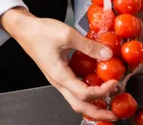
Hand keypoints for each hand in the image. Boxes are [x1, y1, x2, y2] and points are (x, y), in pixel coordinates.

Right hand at [1, 8, 117, 120]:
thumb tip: (107, 54)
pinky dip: (88, 90)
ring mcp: (59, 79)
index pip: (84, 93)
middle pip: (79, 106)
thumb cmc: (41, 32)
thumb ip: (89, 46)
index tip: (114, 82)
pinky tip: (97, 83)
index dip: (102, 91)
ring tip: (108, 99)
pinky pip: (75, 88)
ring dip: (93, 102)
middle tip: (113, 114)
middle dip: (97, 112)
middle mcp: (59, 82)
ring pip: (76, 99)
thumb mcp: (69, 35)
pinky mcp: (60, 73)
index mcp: (60, 75)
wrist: (26, 29)